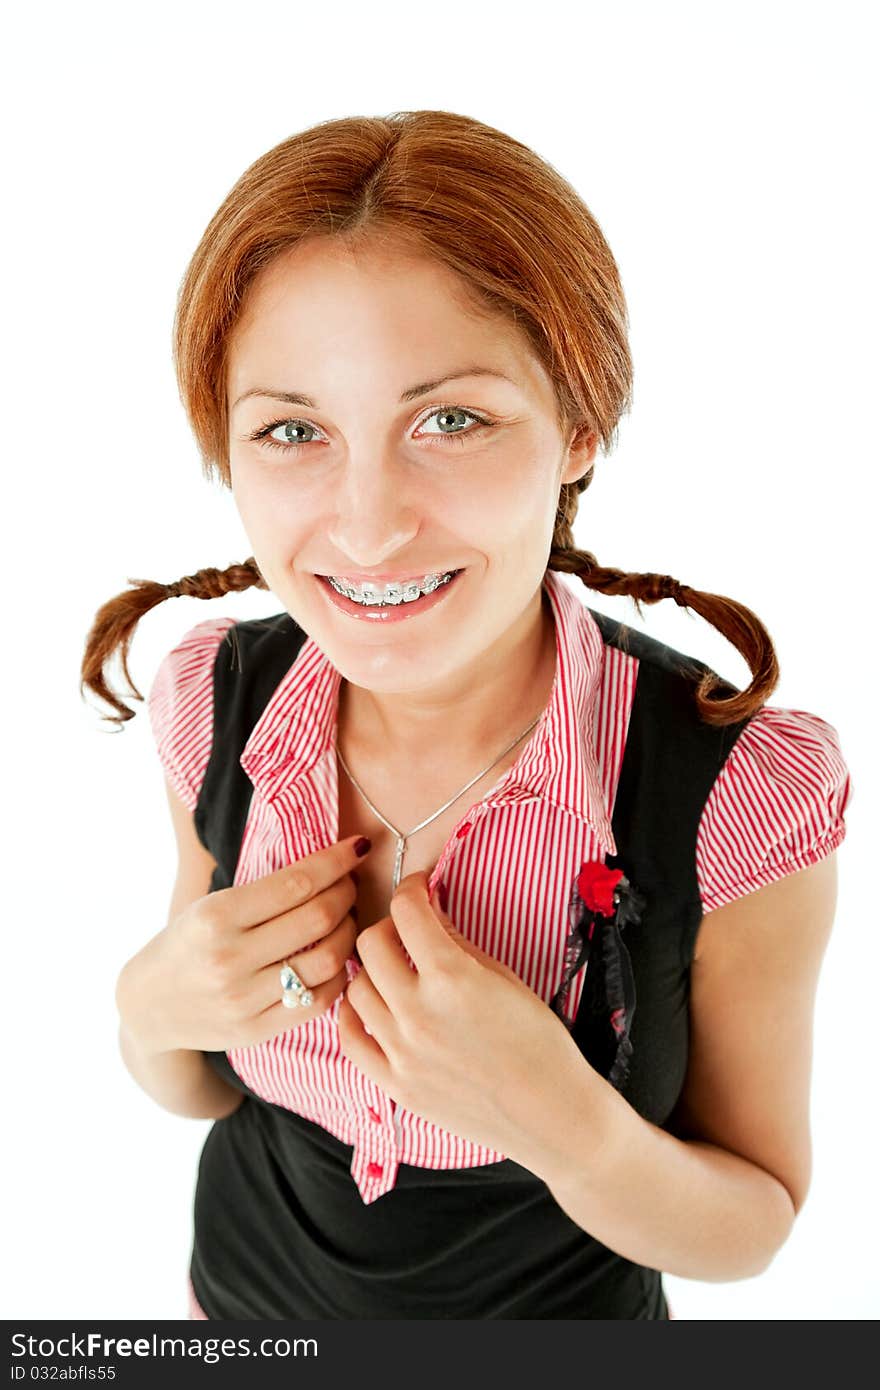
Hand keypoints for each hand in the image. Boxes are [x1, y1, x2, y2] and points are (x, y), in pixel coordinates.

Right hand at [116, 835, 370, 1054]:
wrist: (148, 1007)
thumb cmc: (187, 944)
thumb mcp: (208, 905)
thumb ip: (262, 891)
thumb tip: (330, 861)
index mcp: (215, 917)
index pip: (296, 882)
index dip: (336, 862)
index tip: (358, 848)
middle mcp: (229, 958)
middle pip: (318, 918)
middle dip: (347, 894)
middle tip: (351, 884)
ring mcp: (244, 1000)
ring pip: (327, 959)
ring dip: (349, 932)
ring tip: (347, 919)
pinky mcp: (256, 1030)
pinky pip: (320, 999)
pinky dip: (340, 973)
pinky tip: (337, 957)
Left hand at [337, 870, 592, 1169]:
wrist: (550, 1113)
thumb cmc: (539, 1042)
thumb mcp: (504, 978)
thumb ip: (457, 942)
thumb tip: (428, 913)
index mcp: (451, 978)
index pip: (406, 912)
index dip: (412, 888)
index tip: (419, 889)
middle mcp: (417, 1012)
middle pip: (370, 944)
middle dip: (388, 926)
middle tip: (406, 931)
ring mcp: (400, 1052)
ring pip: (355, 988)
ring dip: (372, 971)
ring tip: (394, 972)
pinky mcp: (394, 1085)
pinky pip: (350, 1039)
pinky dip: (353, 1016)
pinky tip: (370, 1007)